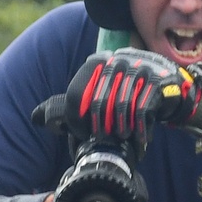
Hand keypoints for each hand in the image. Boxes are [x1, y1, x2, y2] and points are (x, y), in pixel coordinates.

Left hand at [61, 49, 198, 151]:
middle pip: (98, 105)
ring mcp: (137, 69)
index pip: (76, 95)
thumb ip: (67, 106)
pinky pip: (142, 111)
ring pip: (120, 109)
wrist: (166, 87)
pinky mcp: (156, 82)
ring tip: (123, 137)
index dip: (77, 122)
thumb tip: (36, 118)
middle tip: (107, 139)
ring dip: (121, 129)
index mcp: (95, 62)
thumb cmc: (125, 94)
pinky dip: (140, 129)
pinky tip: (140, 137)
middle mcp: (115, 62)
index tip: (85, 135)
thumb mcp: (96, 94)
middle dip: (101, 129)